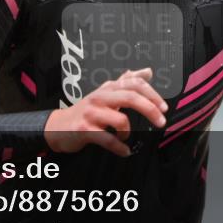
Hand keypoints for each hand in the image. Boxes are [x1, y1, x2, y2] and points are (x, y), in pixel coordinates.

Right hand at [44, 68, 167, 156]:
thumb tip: (147, 71)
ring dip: (128, 133)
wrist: (58, 126)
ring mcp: (91, 113)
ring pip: (120, 120)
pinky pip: (108, 139)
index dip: (152, 94)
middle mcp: (100, 97)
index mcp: (108, 88)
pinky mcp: (84, 129)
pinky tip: (124, 151)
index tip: (164, 107)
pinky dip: (120, 148)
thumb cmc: (87, 111)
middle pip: (130, 97)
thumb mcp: (106, 93)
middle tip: (161, 122)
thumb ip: (126, 82)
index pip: (134, 83)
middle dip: (150, 109)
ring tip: (124, 138)